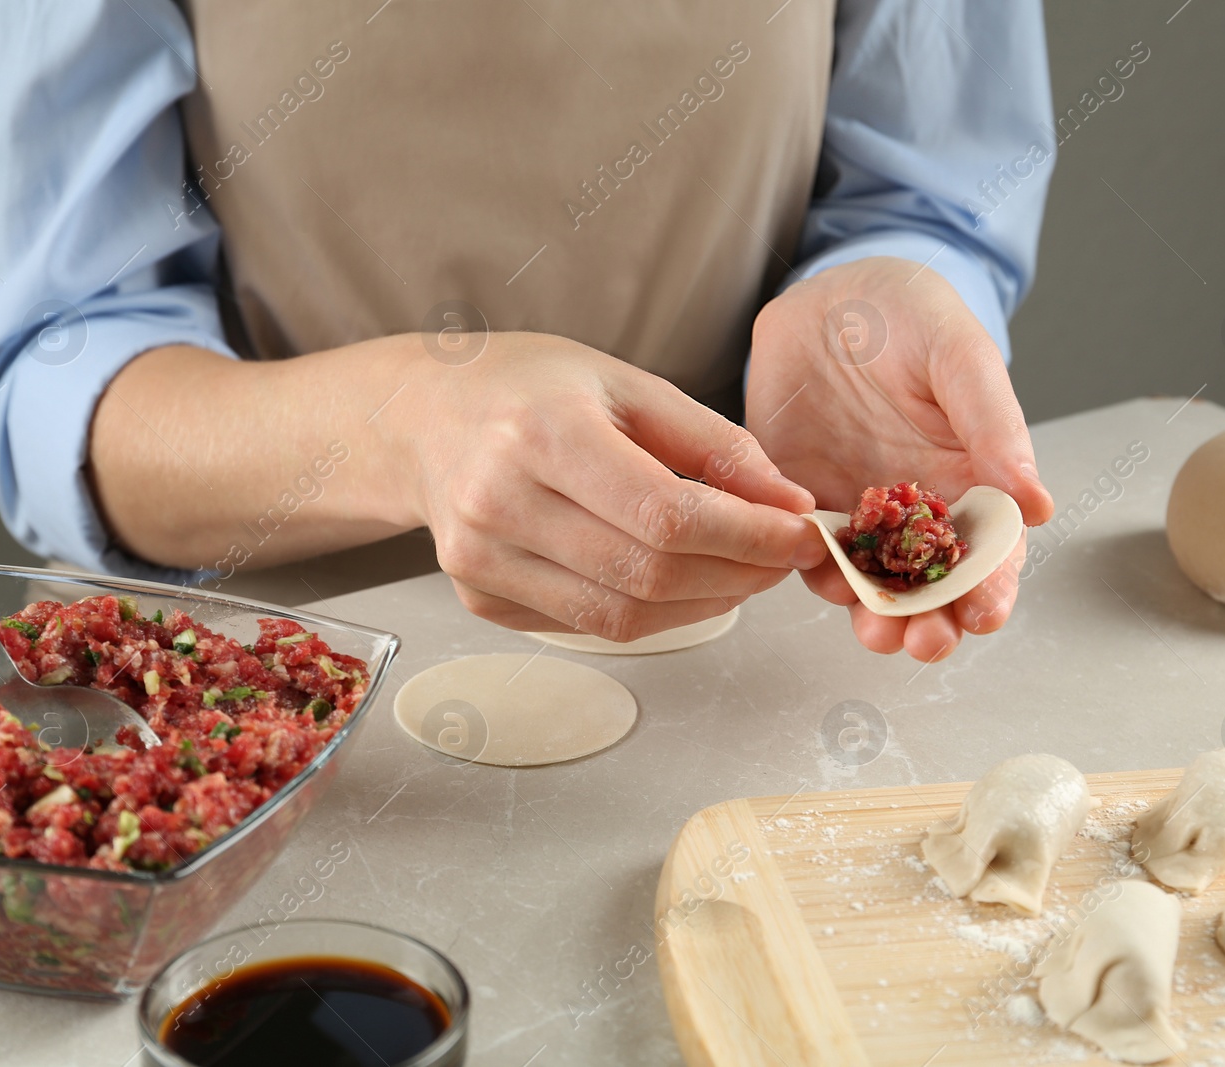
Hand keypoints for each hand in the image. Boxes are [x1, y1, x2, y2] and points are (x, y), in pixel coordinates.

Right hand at [394, 332, 826, 640]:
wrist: (424, 416)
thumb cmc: (531, 389)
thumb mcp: (628, 386)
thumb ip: (714, 445)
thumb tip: (788, 506)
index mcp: (539, 433)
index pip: (667, 516)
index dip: (748, 537)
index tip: (799, 535)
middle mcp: (498, 503)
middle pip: (650, 574)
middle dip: (738, 574)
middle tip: (781, 557)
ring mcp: (480, 560)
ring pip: (623, 618)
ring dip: (704, 604)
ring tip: (741, 572)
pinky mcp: (478, 597)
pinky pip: (588, 627)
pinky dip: (652, 614)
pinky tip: (678, 581)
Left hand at [746, 257, 1053, 661]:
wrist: (829, 293)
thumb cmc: (911, 316)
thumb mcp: (960, 354)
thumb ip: (994, 424)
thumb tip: (1037, 503)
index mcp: (971, 479)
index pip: (990, 553)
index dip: (991, 589)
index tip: (986, 614)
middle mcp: (917, 508)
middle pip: (931, 586)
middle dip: (932, 622)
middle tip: (927, 643)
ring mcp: (859, 509)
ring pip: (871, 582)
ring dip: (877, 613)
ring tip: (879, 633)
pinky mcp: (804, 499)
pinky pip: (809, 548)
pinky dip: (816, 569)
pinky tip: (824, 578)